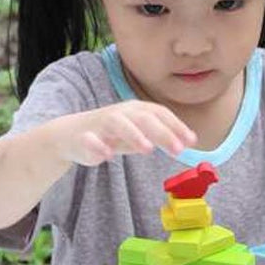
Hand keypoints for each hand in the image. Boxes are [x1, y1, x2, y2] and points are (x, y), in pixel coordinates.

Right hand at [57, 101, 196, 166]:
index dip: (176, 126)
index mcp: (136, 110)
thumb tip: (188, 141)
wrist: (71, 135)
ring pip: (118, 124)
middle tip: (179, 149)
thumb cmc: (110, 134)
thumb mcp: (138, 134)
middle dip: (162, 132)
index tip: (192, 141)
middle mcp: (121, 113)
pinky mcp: (84, 137)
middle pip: (144, 118)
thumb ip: (160, 137)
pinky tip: (107, 155)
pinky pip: (90, 139)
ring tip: (147, 149)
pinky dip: (98, 145)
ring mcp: (102, 124)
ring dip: (133, 134)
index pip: (160, 113)